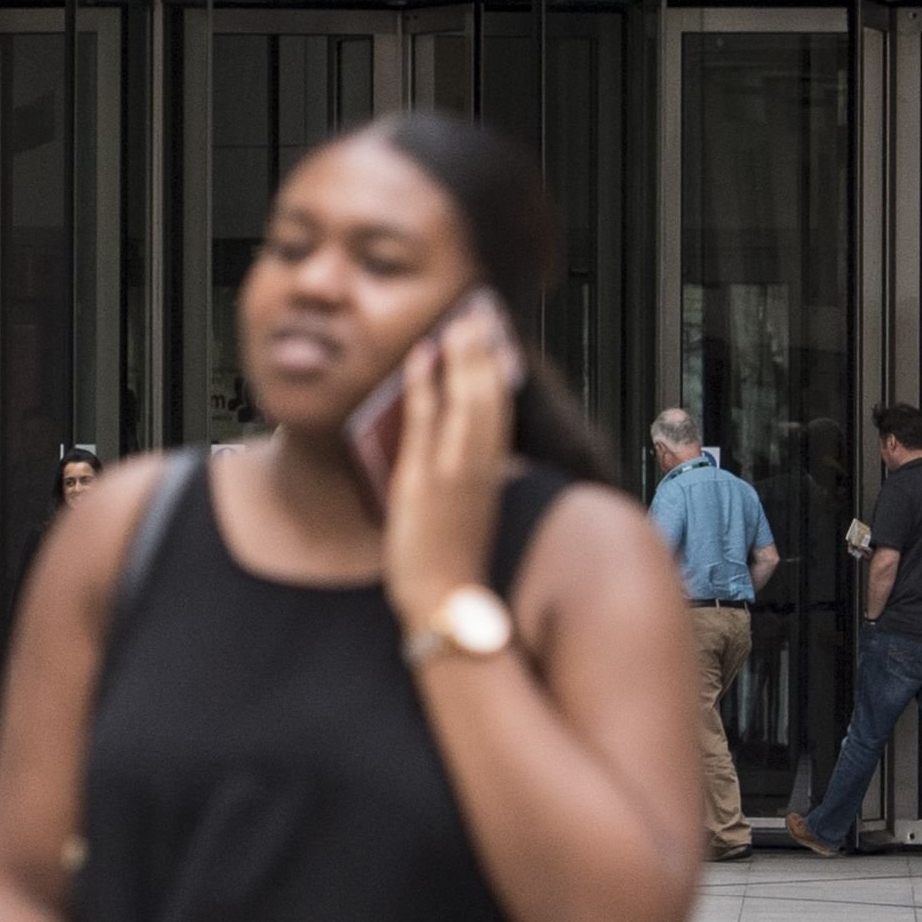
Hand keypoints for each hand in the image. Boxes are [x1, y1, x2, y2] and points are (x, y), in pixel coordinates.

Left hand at [380, 318, 509, 631]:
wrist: (446, 605)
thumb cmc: (453, 566)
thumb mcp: (471, 515)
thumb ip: (472, 481)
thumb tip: (470, 455)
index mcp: (492, 476)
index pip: (500, 412)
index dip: (498, 374)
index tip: (496, 342)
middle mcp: (479, 468)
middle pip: (489, 396)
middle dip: (485, 353)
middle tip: (477, 316)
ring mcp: (454, 471)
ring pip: (466, 400)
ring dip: (462, 357)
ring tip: (458, 323)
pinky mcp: (424, 480)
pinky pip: (425, 420)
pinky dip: (425, 384)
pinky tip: (421, 356)